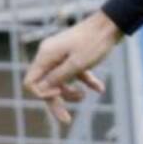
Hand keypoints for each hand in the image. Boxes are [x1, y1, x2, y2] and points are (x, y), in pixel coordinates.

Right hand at [23, 10, 121, 125]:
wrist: (112, 24)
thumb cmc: (94, 43)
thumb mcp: (77, 64)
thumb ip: (58, 78)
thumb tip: (41, 90)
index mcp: (46, 56)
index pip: (31, 82)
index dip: (43, 94)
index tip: (60, 93)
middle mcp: (50, 55)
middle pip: (46, 84)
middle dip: (57, 100)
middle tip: (66, 119)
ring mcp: (62, 55)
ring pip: (60, 80)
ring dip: (71, 92)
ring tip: (86, 95)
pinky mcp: (75, 55)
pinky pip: (75, 73)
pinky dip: (85, 81)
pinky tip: (99, 88)